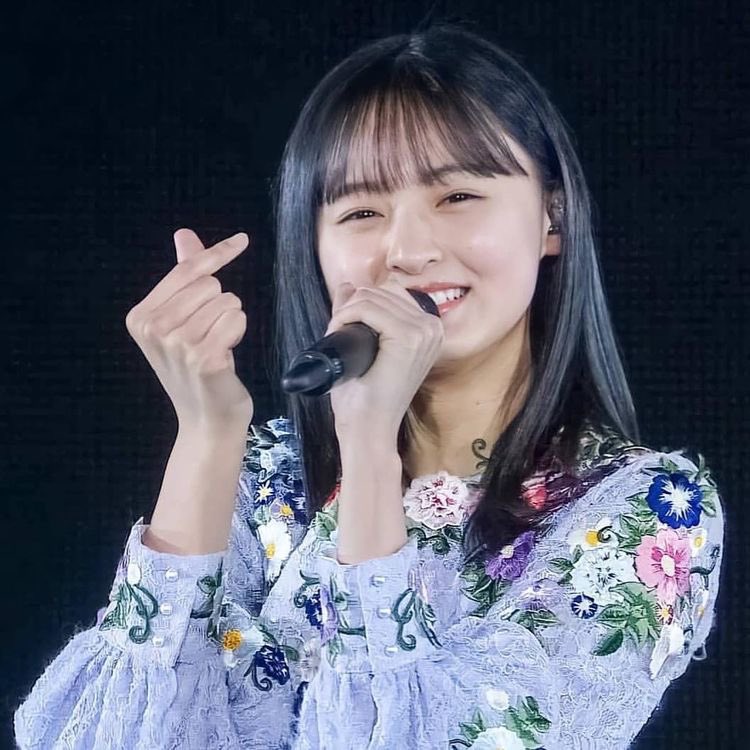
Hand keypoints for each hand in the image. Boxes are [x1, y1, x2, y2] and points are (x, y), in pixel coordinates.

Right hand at [125, 228, 254, 431]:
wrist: (206, 420)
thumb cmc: (196, 367)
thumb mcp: (182, 320)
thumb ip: (184, 277)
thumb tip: (184, 235)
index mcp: (140, 316)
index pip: (186, 271)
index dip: (217, 253)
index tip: (243, 240)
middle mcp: (153, 329)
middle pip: (209, 284)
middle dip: (220, 305)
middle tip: (210, 335)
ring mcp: (177, 344)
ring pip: (227, 300)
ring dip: (230, 321)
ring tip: (217, 346)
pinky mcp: (204, 358)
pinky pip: (237, 319)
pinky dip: (238, 332)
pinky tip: (226, 355)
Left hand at [324, 279, 444, 438]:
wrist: (368, 429)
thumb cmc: (365, 395)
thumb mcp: (362, 344)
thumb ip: (357, 313)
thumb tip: (347, 285)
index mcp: (428, 328)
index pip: (390, 290)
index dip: (361, 303)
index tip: (345, 328)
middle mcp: (432, 326)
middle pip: (381, 289)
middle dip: (351, 307)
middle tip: (337, 334)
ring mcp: (424, 331)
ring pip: (371, 296)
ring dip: (345, 312)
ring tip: (338, 336)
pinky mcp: (409, 337)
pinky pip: (367, 307)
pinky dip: (345, 316)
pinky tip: (338, 334)